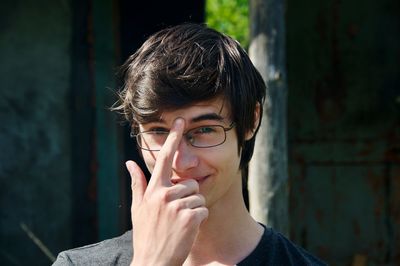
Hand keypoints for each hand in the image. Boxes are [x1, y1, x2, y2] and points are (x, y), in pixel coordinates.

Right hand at [126, 118, 208, 265]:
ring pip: (198, 196)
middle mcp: (164, 195)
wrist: (153, 263)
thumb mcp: (138, 209)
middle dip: (188, 196)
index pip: (163, 159)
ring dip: (194, 208)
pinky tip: (187, 229)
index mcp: (152, 190)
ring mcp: (177, 206)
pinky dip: (200, 219)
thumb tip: (129, 163)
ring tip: (180, 222)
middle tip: (176, 214)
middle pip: (189, 182)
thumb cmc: (146, 234)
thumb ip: (137, 184)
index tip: (181, 122)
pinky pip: (204, 209)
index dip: (173, 139)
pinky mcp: (190, 217)